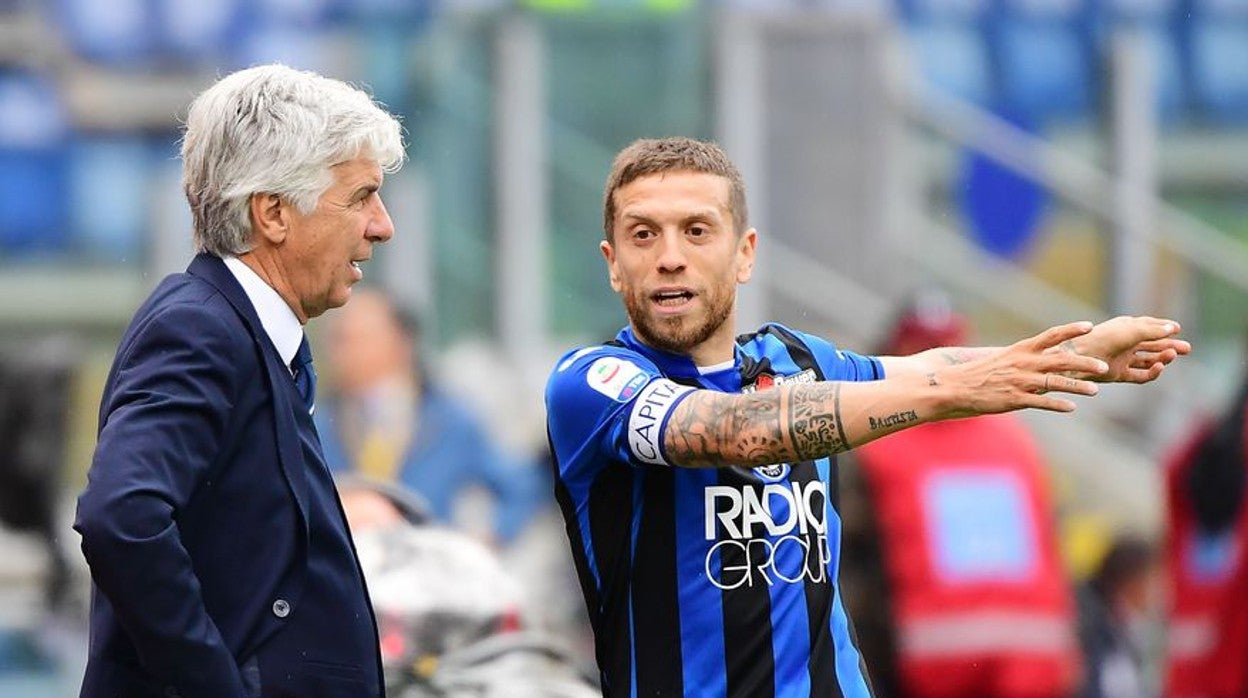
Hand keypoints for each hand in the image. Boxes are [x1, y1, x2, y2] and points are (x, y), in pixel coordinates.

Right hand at [945, 321, 1108, 417]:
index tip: (1090, 326)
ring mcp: (1020, 381)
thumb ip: (1029, 359)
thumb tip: (1051, 358)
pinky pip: (1041, 402)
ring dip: (1077, 386)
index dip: (1071, 330)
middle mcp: (1024, 363)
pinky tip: (1071, 408)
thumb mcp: (1006, 359)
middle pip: (1060, 359)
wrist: (957, 386)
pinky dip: (1057, 405)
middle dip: (1084, 363)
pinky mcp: (1014, 399)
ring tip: (1095, 390)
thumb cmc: (983, 372)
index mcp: (1022, 349)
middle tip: (1104, 366)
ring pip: (1055, 382)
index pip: (1051, 335)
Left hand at [1059, 316, 1190, 382]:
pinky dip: (1152, 373)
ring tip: (1173, 354)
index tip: (1177, 328)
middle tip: (1187, 349)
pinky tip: (1160, 367)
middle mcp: (1124, 343)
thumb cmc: (1104, 338)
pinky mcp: (1118, 374)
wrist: (1079, 357)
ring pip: (1148, 360)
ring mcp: (1121, 359)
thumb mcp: (1132, 331)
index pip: (1148, 326)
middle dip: (1169, 346)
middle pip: (1151, 345)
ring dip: (1162, 358)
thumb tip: (1174, 327)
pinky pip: (1140, 375)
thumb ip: (1153, 330)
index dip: (1163, 328)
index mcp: (1124, 328)